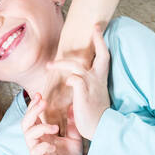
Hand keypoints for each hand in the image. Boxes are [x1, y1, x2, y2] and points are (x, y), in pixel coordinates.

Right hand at [21, 93, 84, 154]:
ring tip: (55, 127)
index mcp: (42, 135)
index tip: (39, 94)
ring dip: (40, 128)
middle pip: (26, 123)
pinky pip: (35, 151)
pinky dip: (43, 146)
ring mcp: (35, 152)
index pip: (33, 117)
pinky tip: (54, 146)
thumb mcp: (74, 139)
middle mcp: (36, 141)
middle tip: (43, 102)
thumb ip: (72, 124)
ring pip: (28, 136)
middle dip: (32, 111)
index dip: (34, 105)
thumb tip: (72, 106)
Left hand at [51, 23, 111, 139]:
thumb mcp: (94, 95)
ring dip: (61, 63)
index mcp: (101, 79)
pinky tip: (66, 83)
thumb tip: (73, 79)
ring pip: (76, 65)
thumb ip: (86, 84)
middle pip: (101, 54)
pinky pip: (74, 79)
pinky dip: (69, 79)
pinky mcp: (83, 92)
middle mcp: (98, 79)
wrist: (101, 127)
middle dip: (99, 40)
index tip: (97, 28)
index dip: (101, 41)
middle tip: (94, 27)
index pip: (104, 56)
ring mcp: (92, 84)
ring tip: (49, 65)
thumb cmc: (96, 113)